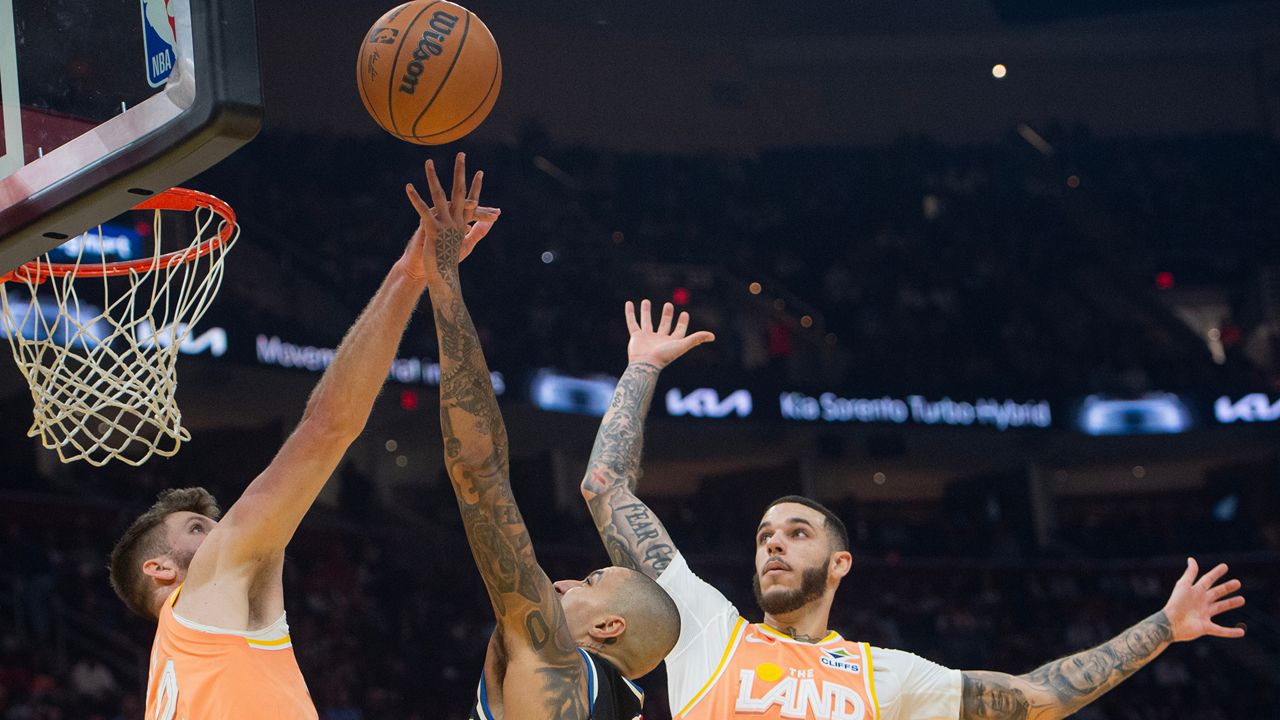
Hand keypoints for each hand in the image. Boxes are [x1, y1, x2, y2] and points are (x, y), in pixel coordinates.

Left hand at [402, 153, 497, 285]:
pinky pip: (423, 210)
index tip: (479, 172)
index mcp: (463, 223)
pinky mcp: (433, 230)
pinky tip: (408, 186)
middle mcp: (456, 221)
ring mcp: (445, 224)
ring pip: (440, 195)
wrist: (443, 277)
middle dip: (460, 171)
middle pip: (459, 191)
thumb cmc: (452, 262)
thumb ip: (479, 231)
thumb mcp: (468, 245)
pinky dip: (415, 198)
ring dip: (433, 177)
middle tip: (461, 154)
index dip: (476, 186)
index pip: (472, 201)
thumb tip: (489, 223)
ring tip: (428, 161)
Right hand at [625, 299, 714, 368]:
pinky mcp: (636, 337)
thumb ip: (697, 339)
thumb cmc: (665, 356)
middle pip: (664, 325)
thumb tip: (713, 336)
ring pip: (646, 322)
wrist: (645, 365)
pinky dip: (630, 313)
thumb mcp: (682, 345)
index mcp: (671, 342)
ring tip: (646, 301)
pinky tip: (629, 303)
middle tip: (668, 304)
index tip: (684, 313)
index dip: (682, 323)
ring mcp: (646, 338)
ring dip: (646, 312)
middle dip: (666, 315)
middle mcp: (659, 340)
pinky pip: (632, 322)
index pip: (679, 331)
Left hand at [1162, 558, 1245, 641]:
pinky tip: (1241, 632)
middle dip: (1226, 588)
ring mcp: (1203, 615)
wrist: (1170, 623)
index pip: (1208, 579)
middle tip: (1238, 583)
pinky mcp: (1206, 627)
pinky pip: (1221, 630)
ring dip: (1230, 604)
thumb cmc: (1176, 603)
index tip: (1225, 567)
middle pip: (1216, 593)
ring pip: (1220, 607)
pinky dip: (1231, 632)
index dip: (1216, 573)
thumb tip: (1191, 559)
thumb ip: (1190, 573)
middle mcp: (1200, 602)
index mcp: (1195, 592)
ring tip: (1242, 599)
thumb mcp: (1183, 586)